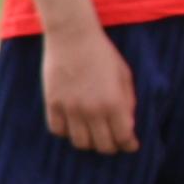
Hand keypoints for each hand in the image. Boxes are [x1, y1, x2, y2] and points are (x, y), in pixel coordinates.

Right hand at [41, 24, 137, 156]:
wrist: (72, 37)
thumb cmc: (103, 54)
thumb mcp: (124, 76)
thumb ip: (127, 103)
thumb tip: (127, 124)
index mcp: (114, 103)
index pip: (124, 138)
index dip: (129, 145)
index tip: (130, 144)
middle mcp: (92, 110)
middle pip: (103, 145)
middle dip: (111, 146)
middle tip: (113, 140)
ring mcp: (70, 108)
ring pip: (80, 142)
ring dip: (89, 142)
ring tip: (92, 134)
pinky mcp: (52, 103)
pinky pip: (58, 130)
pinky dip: (66, 132)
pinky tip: (73, 124)